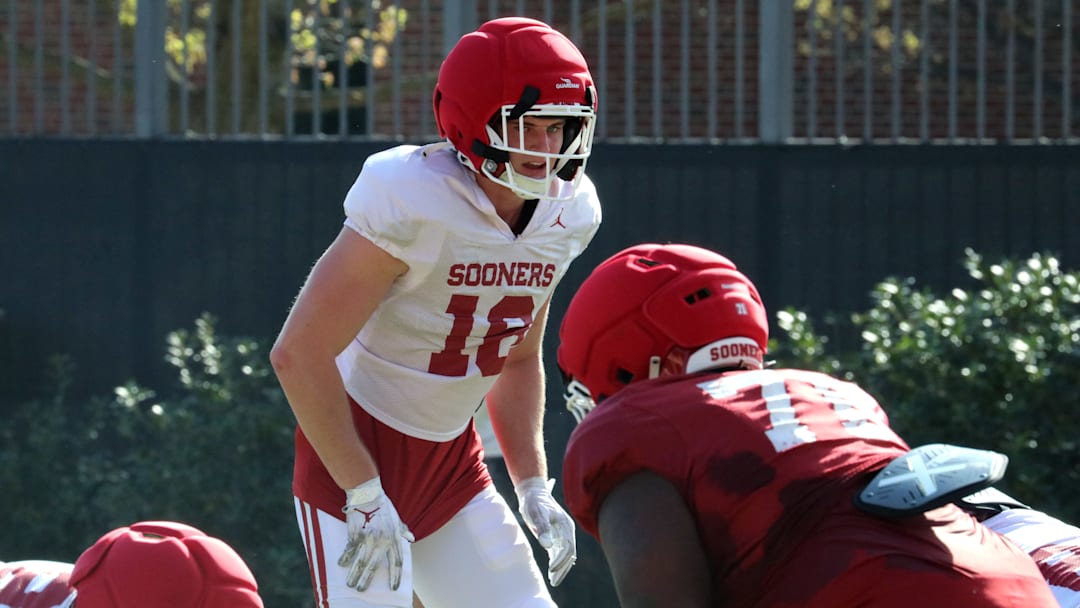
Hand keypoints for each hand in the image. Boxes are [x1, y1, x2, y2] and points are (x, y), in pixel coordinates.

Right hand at [338, 476, 414, 590]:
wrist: (368, 494)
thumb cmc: (383, 506)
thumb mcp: (396, 518)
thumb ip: (402, 530)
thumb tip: (411, 538)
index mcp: (394, 538)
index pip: (396, 562)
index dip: (395, 576)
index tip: (393, 587)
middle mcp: (382, 541)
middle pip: (376, 566)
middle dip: (368, 580)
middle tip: (362, 590)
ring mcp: (368, 538)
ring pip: (361, 562)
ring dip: (355, 575)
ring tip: (351, 584)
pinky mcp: (355, 534)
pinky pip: (349, 551)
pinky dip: (344, 559)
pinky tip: (341, 565)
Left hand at [515, 476, 576, 585]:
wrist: (532, 492)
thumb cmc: (534, 501)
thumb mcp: (536, 512)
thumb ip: (542, 527)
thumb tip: (547, 545)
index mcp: (566, 525)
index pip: (567, 547)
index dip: (561, 560)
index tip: (551, 569)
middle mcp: (566, 531)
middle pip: (569, 554)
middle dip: (562, 568)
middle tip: (554, 581)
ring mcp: (562, 533)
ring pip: (565, 555)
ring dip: (561, 567)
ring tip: (554, 581)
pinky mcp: (554, 535)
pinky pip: (558, 552)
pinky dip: (556, 562)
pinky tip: (552, 572)